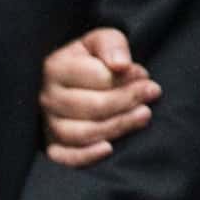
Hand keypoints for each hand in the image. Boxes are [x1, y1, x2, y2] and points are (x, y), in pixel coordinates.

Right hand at [40, 26, 158, 167]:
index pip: (95, 78)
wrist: (70, 81)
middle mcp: (46, 97)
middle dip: (127, 101)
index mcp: (54, 67)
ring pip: (82, 133)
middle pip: (92, 106)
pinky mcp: (50, 145)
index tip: (146, 77)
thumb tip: (122, 66)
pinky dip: (84, 156)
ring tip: (144, 116)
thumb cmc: (90, 60)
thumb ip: (111, 45)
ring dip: (117, 127)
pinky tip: (108, 148)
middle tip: (153, 94)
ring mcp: (46, 123)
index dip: (125, 79)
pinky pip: (63, 157)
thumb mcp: (100, 41)